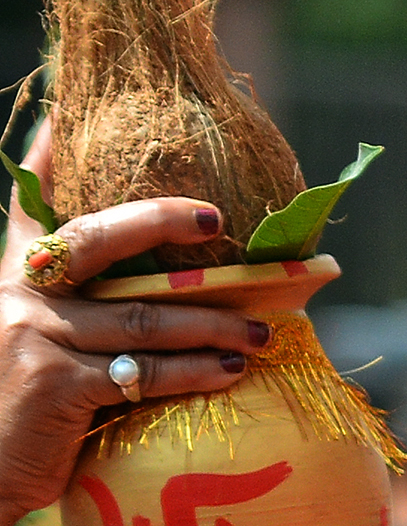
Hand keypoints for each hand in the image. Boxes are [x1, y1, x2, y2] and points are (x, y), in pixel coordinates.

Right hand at [0, 183, 266, 525]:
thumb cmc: (25, 413)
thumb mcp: (43, 347)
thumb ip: (87, 314)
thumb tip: (170, 297)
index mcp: (15, 276)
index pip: (30, 203)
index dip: (46, 155)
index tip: (64, 112)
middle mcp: (20, 295)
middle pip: (98, 239)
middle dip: (160, 221)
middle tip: (216, 219)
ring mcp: (36, 335)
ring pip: (143, 317)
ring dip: (212, 321)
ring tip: (262, 329)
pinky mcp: (56, 383)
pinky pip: (145, 371)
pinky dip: (196, 371)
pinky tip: (232, 370)